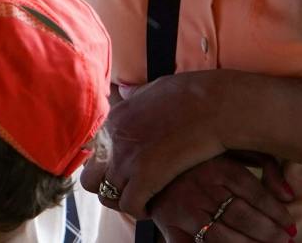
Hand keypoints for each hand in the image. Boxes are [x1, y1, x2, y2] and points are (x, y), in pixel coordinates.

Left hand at [82, 71, 233, 217]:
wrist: (212, 105)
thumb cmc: (190, 95)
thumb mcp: (150, 90)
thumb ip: (134, 97)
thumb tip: (125, 91)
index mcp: (112, 120)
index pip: (91, 153)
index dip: (106, 166)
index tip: (123, 172)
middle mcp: (111, 140)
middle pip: (89, 179)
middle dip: (107, 188)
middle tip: (130, 190)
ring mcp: (126, 159)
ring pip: (106, 196)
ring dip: (124, 201)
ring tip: (143, 199)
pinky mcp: (145, 176)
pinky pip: (130, 205)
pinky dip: (140, 210)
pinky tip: (153, 205)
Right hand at [144, 155, 294, 242]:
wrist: (150, 162)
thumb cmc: (200, 158)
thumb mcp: (233, 150)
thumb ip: (265, 164)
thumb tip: (289, 195)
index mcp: (217, 166)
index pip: (255, 193)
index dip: (277, 212)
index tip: (290, 225)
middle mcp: (199, 187)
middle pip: (241, 216)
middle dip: (268, 233)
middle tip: (284, 240)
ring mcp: (183, 209)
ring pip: (222, 236)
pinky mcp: (169, 225)